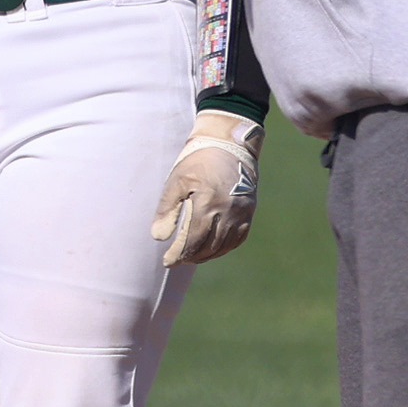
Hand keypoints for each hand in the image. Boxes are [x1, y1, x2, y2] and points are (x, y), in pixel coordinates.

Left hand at [151, 112, 262, 266]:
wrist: (230, 144)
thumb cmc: (198, 161)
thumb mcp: (177, 181)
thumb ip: (167, 210)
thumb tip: (159, 238)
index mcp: (206, 204)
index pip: (191, 241)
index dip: (178, 255)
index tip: (168, 262)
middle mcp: (226, 212)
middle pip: (207, 247)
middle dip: (191, 257)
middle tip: (178, 259)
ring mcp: (241, 214)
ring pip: (223, 246)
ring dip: (206, 255)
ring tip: (192, 256)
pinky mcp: (249, 212)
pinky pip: (238, 239)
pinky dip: (224, 248)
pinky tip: (212, 248)